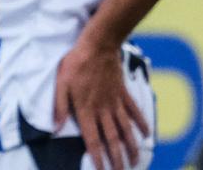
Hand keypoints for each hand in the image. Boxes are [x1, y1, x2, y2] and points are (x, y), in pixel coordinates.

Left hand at [54, 43, 148, 169]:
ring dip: (131, 147)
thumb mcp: (61, 83)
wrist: (98, 45)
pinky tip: (146, 134)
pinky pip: (134, 111)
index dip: (98, 158)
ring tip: (135, 162)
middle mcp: (103, 110)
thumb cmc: (76, 63)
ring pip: (125, 130)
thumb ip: (59, 107)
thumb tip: (55, 129)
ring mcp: (116, 102)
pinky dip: (141, 123)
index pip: (93, 140)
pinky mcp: (123, 93)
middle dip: (117, 160)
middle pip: (112, 140)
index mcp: (86, 110)